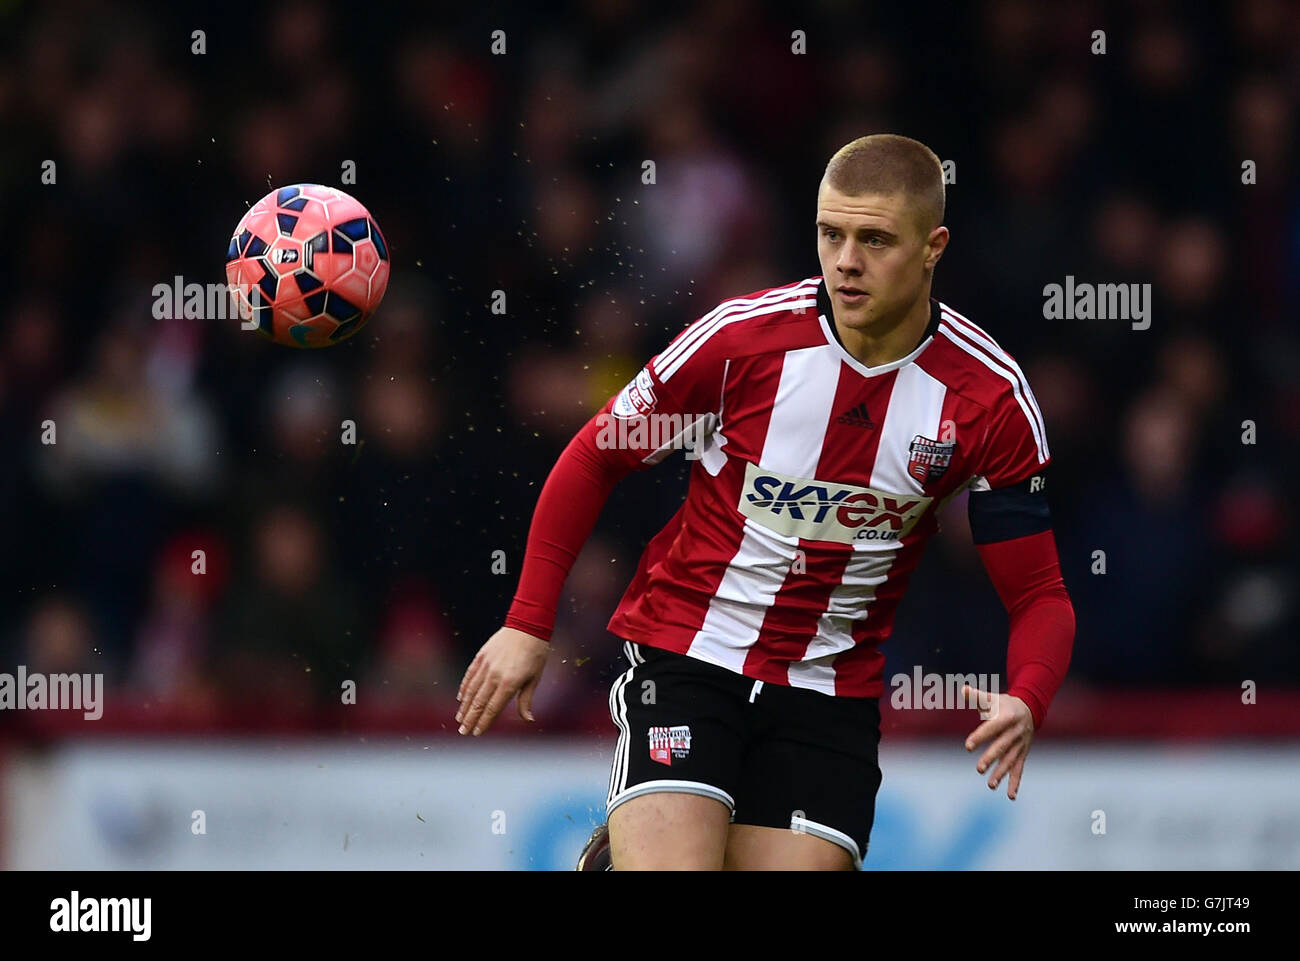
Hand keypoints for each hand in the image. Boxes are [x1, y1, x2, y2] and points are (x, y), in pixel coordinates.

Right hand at [455, 627, 549, 735]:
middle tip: (463, 732)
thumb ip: (526, 700)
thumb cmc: (536, 653)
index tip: (477, 733)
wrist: (527, 625)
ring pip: (472, 690)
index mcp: (510, 683)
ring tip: (459, 718)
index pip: (493, 708)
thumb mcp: (535, 678)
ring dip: (465, 706)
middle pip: (479, 702)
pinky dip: (464, 687)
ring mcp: (486, 665)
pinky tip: (461, 697)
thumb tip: (528, 719)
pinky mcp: (481, 656)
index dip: (484, 722)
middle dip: (471, 719)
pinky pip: (470, 675)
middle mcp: (495, 676)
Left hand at [961, 683, 1033, 798]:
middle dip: (991, 758)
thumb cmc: (1004, 704)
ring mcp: (1020, 745)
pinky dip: (1015, 783)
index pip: (991, 728)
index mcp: (1007, 717)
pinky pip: (1019, 769)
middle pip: (1002, 747)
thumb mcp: (992, 698)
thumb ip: (977, 696)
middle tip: (978, 769)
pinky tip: (1010, 796)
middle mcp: (1015, 732)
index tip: (968, 746)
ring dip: (1001, 773)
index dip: (980, 736)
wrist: (1029, 708)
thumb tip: (962, 689)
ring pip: (1010, 761)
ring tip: (990, 785)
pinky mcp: (1022, 754)